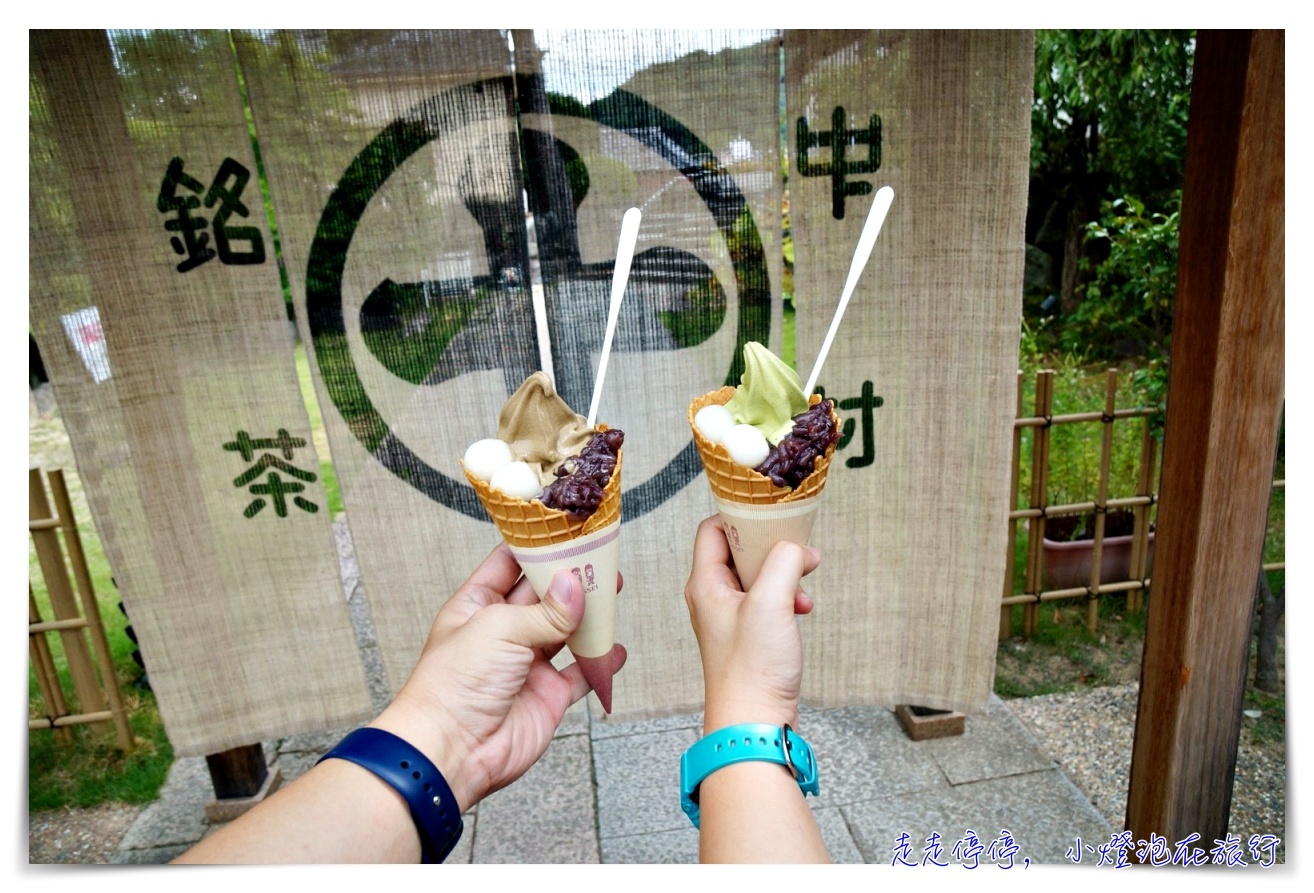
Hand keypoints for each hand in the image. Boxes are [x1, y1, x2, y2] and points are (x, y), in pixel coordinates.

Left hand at [372, 543, 626, 810]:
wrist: (452, 751)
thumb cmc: (453, 686)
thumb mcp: (499, 629)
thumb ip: (544, 610)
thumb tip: (575, 585)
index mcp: (478, 605)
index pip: (510, 563)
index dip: (537, 546)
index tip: (567, 529)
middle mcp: (503, 631)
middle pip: (544, 594)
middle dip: (571, 577)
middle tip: (602, 558)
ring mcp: (527, 664)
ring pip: (566, 630)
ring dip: (589, 614)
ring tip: (613, 593)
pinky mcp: (547, 695)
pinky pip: (580, 674)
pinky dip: (599, 661)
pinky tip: (613, 649)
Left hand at [684, 516, 819, 731]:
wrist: (754, 722)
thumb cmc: (752, 669)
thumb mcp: (771, 603)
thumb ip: (784, 563)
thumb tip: (797, 547)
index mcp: (705, 583)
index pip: (713, 529)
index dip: (741, 517)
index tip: (772, 517)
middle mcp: (711, 596)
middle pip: (738, 550)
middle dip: (772, 548)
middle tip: (797, 552)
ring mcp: (729, 616)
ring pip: (757, 576)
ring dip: (784, 575)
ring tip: (803, 587)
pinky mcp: (747, 634)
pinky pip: (766, 600)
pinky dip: (786, 598)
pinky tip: (801, 610)